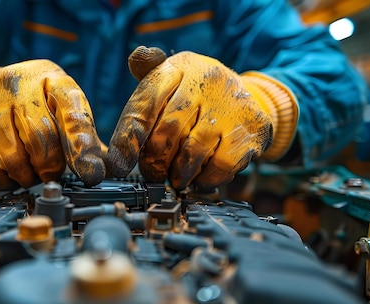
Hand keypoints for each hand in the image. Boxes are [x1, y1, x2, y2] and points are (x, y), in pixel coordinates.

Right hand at [0, 61, 104, 189]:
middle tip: (51, 173)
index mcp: (50, 78)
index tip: (92, 174)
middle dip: (51, 167)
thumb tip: (108, 169)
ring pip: (14, 157)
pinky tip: (7, 172)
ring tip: (29, 172)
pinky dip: (4, 181)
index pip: (72, 111)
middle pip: (41, 138)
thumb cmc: (27, 104)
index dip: (83, 146)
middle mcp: (17, 84)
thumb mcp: (57, 104)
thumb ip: (81, 134)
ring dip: (26, 176)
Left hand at [106, 46, 297, 190]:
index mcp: (179, 67)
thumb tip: (136, 58)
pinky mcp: (252, 128)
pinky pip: (221, 164)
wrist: (250, 97)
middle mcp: (207, 80)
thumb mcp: (172, 77)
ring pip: (193, 151)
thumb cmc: (198, 93)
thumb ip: (147, 74)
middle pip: (168, 131)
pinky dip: (206, 178)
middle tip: (152, 174)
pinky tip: (200, 177)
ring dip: (179, 173)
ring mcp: (231, 104)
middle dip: (154, 161)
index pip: (146, 103)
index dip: (127, 138)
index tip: (117, 166)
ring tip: (175, 178)